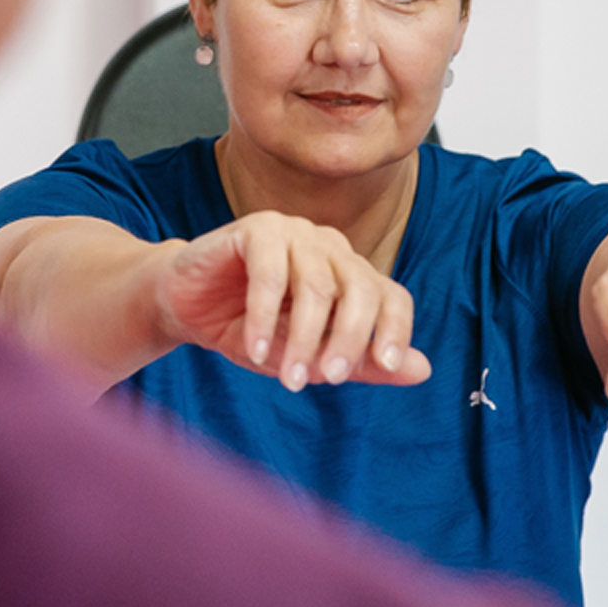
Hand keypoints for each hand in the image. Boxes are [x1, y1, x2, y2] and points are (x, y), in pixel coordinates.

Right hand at [154, 211, 429, 391]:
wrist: (185, 308)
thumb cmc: (248, 330)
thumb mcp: (306, 357)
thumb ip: (361, 363)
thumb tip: (422, 371)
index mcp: (351, 275)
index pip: (391, 296)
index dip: (395, 329)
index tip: (387, 365)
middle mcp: (331, 248)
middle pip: (361, 288)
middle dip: (349, 337)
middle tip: (329, 378)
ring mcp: (295, 232)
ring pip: (316, 285)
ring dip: (302, 337)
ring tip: (288, 378)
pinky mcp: (257, 228)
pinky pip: (270, 272)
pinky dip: (264, 317)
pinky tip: (253, 349)